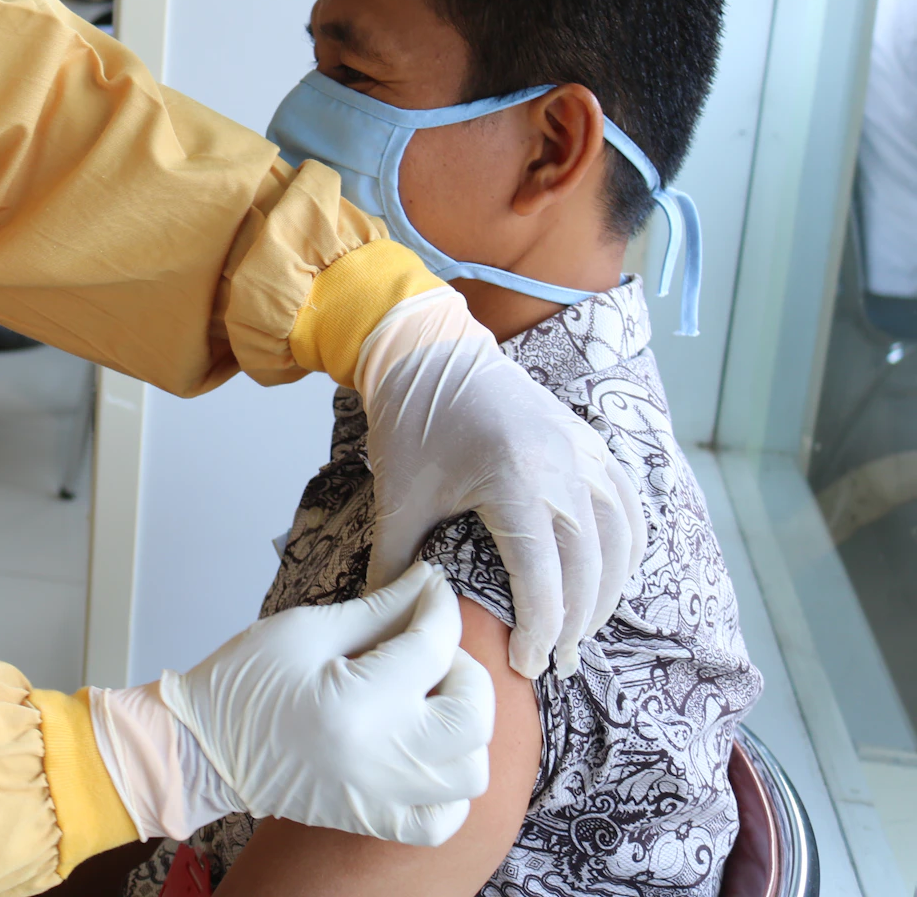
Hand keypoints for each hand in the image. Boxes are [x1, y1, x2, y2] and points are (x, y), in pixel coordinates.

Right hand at [91, 563, 493, 846]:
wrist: (204, 748)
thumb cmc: (244, 682)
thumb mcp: (306, 629)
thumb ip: (377, 609)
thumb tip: (427, 584)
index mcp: (358, 701)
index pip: (433, 646)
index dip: (438, 606)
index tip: (432, 589)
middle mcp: (381, 757)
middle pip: (473, 716)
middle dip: (466, 671)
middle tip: (432, 650)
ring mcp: (382, 797)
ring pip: (470, 771)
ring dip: (465, 729)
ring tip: (430, 703)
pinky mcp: (375, 820)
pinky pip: (444, 819)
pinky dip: (450, 788)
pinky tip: (426, 754)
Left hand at [355, 287, 647, 678]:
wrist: (431, 354)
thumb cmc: (412, 424)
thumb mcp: (398, 497)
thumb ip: (394, 564)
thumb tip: (391, 619)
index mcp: (516, 482)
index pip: (544, 577)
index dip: (539, 630)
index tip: (526, 664)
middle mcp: (564, 469)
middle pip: (589, 568)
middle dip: (575, 624)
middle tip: (555, 663)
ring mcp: (584, 454)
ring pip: (618, 541)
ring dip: (606, 593)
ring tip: (580, 632)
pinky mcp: (589, 444)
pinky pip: (626, 506)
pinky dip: (625, 549)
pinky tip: (609, 578)